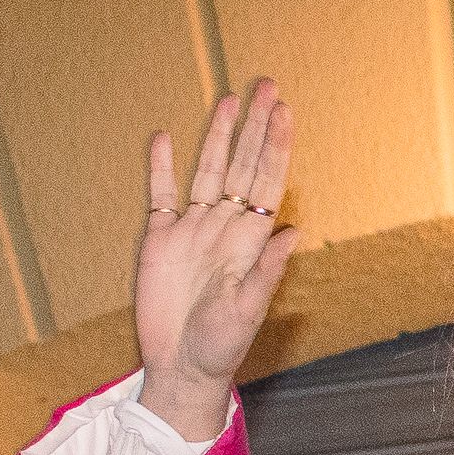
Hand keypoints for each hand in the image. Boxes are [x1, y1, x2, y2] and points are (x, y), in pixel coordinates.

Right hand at [135, 80, 300, 439]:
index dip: (275, 146)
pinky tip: (162, 138)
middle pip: (241, 166)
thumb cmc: (221, 346)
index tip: (284, 112)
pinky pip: (161, 197)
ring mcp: (192, 232)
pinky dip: (160, 169)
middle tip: (266, 86)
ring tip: (228, 101)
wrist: (179, 369)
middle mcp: (223, 228)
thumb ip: (267, 270)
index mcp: (248, 242)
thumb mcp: (247, 311)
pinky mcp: (159, 243)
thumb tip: (294, 231)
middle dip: (254, 127)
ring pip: (206, 173)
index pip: (266, 183)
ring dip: (217, 138)